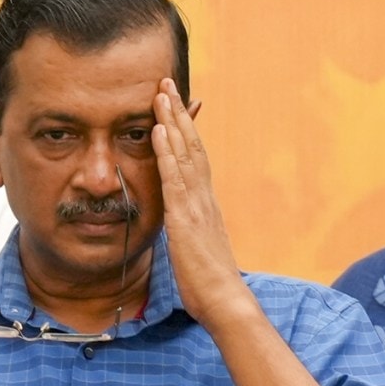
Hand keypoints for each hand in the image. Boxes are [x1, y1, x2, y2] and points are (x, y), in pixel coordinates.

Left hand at [151, 79, 255, 326]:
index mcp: (206, 205)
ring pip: (185, 153)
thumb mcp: (198, 250)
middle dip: (179, 114)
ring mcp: (196, 205)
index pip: (196, 159)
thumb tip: (182, 227)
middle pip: (192, 146)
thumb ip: (191, 232)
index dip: (187, 131)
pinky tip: (159, 130)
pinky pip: (174, 178)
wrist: (225, 301)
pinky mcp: (185, 217)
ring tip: (161, 93)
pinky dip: (167, 151)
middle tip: (167, 84)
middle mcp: (204, 198)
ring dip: (172, 121)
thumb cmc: (211, 284)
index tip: (176, 108)